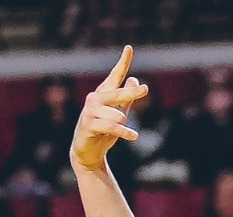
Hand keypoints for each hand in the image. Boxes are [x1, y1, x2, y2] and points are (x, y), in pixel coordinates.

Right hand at [72, 47, 146, 174]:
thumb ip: (126, 99)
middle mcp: (95, 99)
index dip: (123, 62)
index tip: (129, 48)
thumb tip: (134, 80)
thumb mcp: (118, 113)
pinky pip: (111, 127)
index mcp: (103, 94)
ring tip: (124, 127)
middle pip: (117, 93)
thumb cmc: (103, 131)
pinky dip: (124, 132)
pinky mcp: (88, 125)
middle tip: (145, 89)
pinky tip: (134, 136)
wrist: (88, 152)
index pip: (115, 76)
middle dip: (131, 92)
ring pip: (115, 113)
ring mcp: (90, 112)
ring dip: (122, 122)